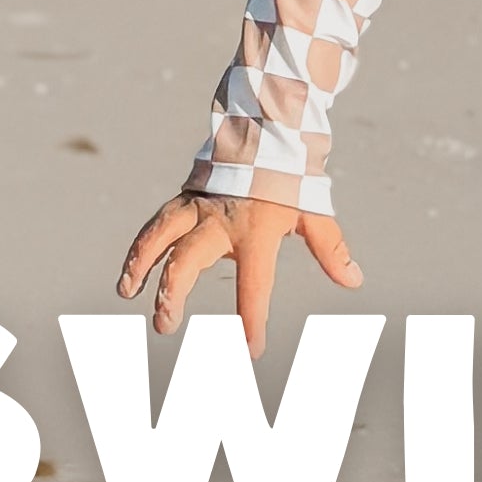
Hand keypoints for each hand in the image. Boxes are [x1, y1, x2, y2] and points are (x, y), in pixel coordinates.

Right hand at [115, 189, 363, 358]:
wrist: (271, 131)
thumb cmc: (293, 180)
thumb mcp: (315, 211)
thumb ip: (331, 248)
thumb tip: (354, 281)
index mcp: (257, 230)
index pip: (255, 283)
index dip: (251, 318)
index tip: (250, 349)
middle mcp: (221, 220)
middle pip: (190, 258)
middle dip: (175, 292)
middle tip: (167, 324)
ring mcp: (199, 208)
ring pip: (162, 237)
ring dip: (143, 266)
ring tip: (128, 293)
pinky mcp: (184, 200)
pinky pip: (156, 226)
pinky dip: (139, 250)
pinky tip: (128, 276)